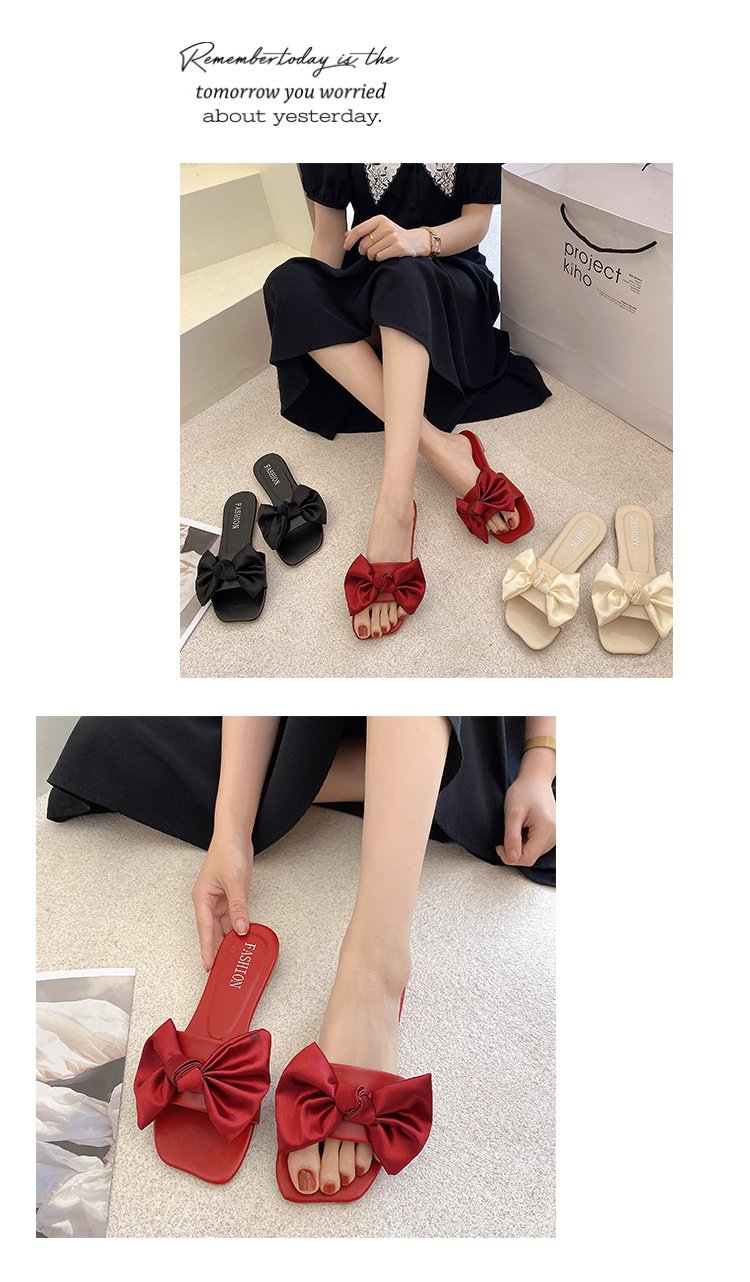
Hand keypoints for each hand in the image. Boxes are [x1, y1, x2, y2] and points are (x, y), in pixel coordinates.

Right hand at [191, 832, 252, 970]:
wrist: (235, 835)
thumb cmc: (227, 852)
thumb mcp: (235, 882)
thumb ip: (238, 907)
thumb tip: (241, 928)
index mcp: (202, 898)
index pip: (205, 930)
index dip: (207, 949)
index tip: (208, 966)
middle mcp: (209, 902)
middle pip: (213, 931)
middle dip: (218, 949)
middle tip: (224, 968)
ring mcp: (220, 900)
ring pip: (224, 926)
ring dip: (230, 938)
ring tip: (235, 956)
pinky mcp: (230, 897)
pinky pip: (233, 917)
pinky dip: (238, 926)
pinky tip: (244, 936)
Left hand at [343, 215, 430, 260]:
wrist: (414, 241)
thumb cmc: (393, 235)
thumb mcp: (378, 229)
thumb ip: (363, 231)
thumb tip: (346, 235)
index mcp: (380, 219)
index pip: (359, 230)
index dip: (350, 240)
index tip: (346, 247)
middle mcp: (386, 226)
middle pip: (364, 244)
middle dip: (364, 251)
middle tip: (369, 251)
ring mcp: (393, 237)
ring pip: (371, 252)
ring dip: (372, 256)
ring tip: (379, 253)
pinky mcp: (398, 247)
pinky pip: (380, 257)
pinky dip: (380, 258)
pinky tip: (386, 255)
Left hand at [496, 754, 555, 867]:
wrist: (536, 779)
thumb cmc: (524, 791)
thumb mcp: (512, 813)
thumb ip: (512, 837)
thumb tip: (511, 859)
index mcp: (547, 829)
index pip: (528, 858)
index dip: (510, 857)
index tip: (499, 846)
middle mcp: (555, 834)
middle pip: (531, 857)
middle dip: (515, 850)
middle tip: (507, 832)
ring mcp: (556, 834)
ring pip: (534, 853)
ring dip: (521, 846)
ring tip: (517, 827)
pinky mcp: (554, 833)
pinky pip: (538, 846)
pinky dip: (527, 841)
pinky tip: (524, 828)